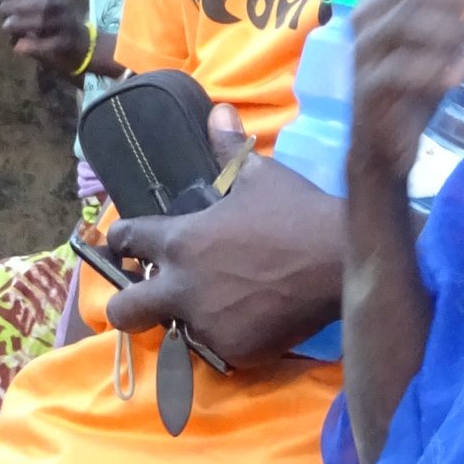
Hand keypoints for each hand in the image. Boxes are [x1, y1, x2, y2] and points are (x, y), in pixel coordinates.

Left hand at [0, 0, 87, 73]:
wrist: (83, 43)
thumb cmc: (56, 20)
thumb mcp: (44, 0)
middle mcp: (63, 5)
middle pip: (40, 1)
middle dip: (16, 5)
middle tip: (1, 11)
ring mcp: (66, 24)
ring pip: (44, 20)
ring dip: (22, 22)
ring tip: (6, 26)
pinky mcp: (67, 44)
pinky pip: (49, 44)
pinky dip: (32, 45)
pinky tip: (18, 46)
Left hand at [104, 107, 342, 366]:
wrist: (341, 260)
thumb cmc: (297, 212)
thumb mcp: (260, 176)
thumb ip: (229, 150)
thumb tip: (217, 111)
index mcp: (180, 241)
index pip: (127, 241)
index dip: (122, 242)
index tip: (126, 246)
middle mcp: (182, 288)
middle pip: (124, 311)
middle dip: (127, 305)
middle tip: (148, 297)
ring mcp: (207, 325)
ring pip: (179, 333)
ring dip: (192, 320)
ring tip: (224, 305)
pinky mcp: (236, 352)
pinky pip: (222, 349)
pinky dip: (234, 336)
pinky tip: (257, 319)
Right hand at [348, 0, 463, 187]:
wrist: (386, 145)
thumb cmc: (413, 86)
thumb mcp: (443, 37)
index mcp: (379, 3)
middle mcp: (365, 22)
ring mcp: (363, 55)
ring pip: (404, 25)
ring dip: (452, 25)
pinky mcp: (367, 89)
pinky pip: (398, 71)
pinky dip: (433, 68)